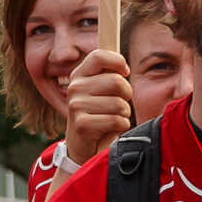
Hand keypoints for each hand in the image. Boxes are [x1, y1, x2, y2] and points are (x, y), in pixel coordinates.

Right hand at [61, 45, 135, 164]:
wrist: (81, 145)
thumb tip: (123, 65)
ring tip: (113, 118)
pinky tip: (110, 129)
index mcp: (79, 75)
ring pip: (119, 103)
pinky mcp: (83, 124)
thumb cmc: (97, 114)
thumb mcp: (98, 91)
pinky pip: (116, 120)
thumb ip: (108, 74)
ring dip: (124, 114)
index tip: (124, 72)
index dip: (118, 61)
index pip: (99, 56)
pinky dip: (121, 126)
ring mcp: (77, 106)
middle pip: (116, 81)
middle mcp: (75, 87)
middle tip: (119, 104)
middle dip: (126, 95)